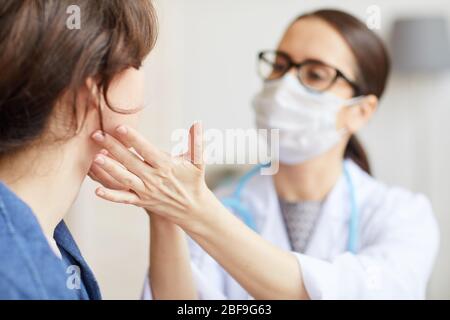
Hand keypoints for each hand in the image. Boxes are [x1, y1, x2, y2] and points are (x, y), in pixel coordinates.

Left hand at [90, 123, 214, 230]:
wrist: (193, 209)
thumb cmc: (194, 181)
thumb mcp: (198, 162)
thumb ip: (196, 143)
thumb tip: (198, 124)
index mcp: (165, 166)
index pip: (146, 150)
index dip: (133, 139)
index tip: (120, 127)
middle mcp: (154, 178)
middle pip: (130, 161)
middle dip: (113, 147)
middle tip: (97, 134)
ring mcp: (146, 191)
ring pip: (124, 179)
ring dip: (109, 168)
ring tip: (95, 158)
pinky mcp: (142, 201)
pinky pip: (124, 198)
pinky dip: (111, 196)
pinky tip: (97, 190)